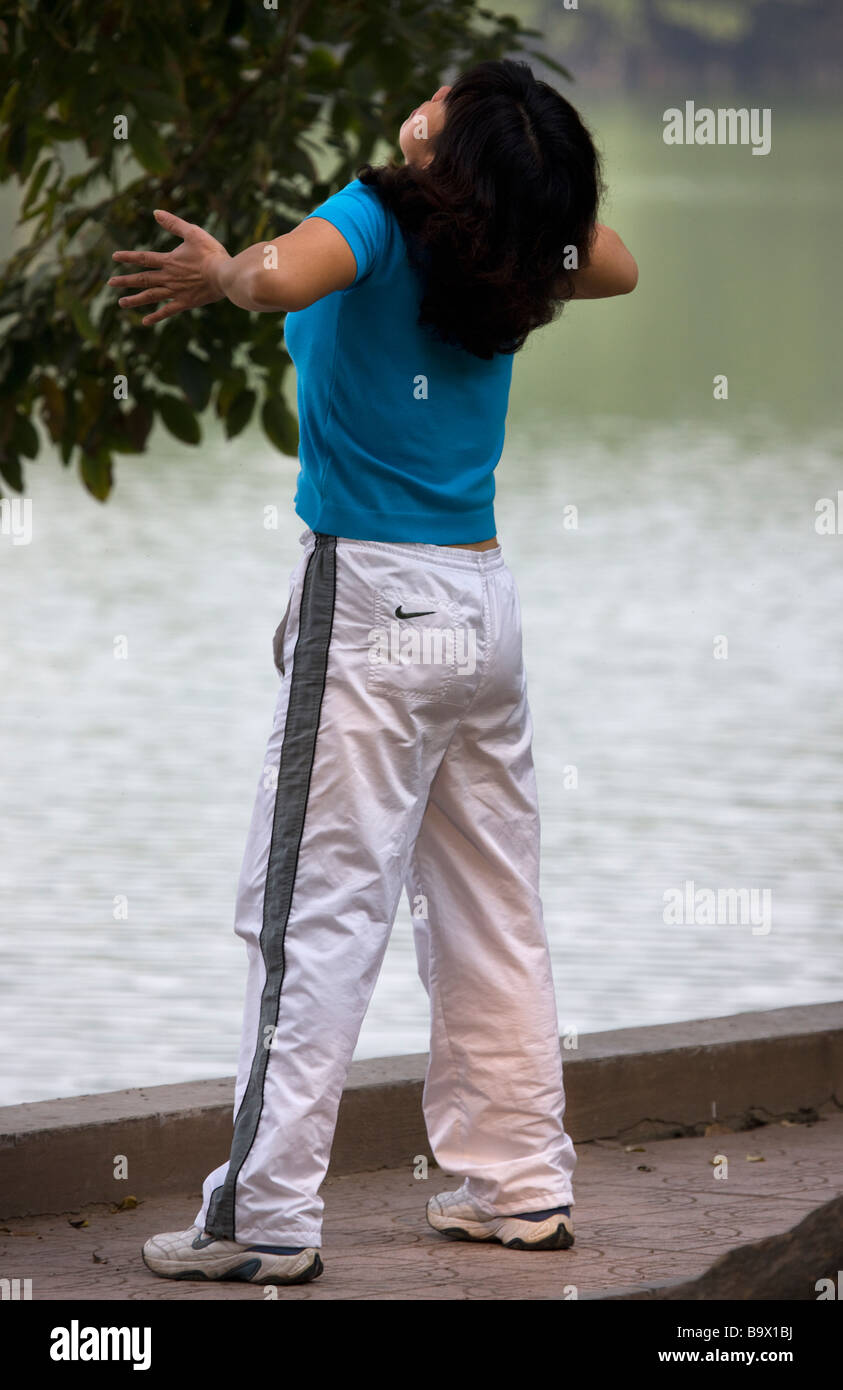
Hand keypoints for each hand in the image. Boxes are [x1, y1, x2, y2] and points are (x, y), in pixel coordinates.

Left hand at [108, 209, 231, 325]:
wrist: (223, 275)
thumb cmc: (211, 253)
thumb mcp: (192, 232)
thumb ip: (173, 224)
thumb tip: (156, 212)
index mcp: (169, 261)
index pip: (144, 258)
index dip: (128, 257)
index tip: (114, 257)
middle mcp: (168, 277)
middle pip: (143, 279)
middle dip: (125, 281)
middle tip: (110, 283)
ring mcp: (176, 291)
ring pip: (151, 296)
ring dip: (135, 300)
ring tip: (121, 303)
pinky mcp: (185, 303)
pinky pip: (167, 311)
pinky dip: (155, 316)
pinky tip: (145, 321)